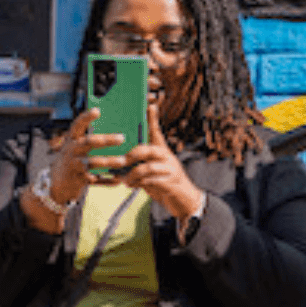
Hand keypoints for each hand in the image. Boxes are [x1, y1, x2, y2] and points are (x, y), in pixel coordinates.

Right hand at [20, 109, 125, 232]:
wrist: (57, 182)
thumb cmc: (74, 159)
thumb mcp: (78, 147)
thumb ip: (93, 140)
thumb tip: (118, 134)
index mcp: (72, 139)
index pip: (77, 125)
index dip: (86, 117)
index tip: (97, 110)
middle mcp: (71, 150)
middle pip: (88, 142)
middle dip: (105, 140)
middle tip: (121, 138)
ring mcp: (73, 165)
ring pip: (92, 162)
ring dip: (108, 161)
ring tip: (122, 161)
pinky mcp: (77, 180)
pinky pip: (94, 180)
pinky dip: (106, 181)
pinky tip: (117, 180)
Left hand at [121, 104, 204, 221]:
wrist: (185, 201)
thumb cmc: (165, 184)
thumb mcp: (154, 171)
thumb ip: (142, 163)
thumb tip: (122, 160)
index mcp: (163, 151)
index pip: (157, 132)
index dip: (152, 119)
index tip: (149, 105)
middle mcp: (167, 157)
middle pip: (149, 149)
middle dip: (132, 154)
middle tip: (121, 161)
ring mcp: (170, 170)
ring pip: (147, 167)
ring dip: (132, 175)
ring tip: (125, 180)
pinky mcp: (170, 183)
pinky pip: (150, 181)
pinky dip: (137, 184)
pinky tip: (130, 186)